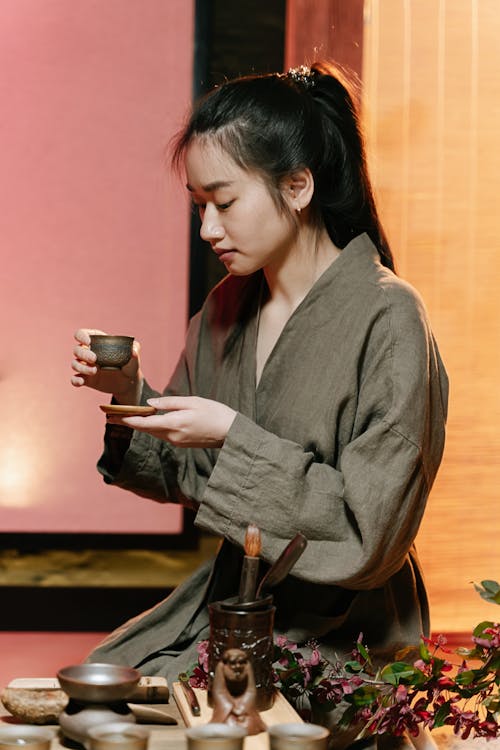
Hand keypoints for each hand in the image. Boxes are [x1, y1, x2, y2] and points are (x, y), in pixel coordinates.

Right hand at [70, 328, 142, 402]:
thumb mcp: (134, 357)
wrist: (129, 383)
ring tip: (95, 372)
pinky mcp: (86, 379)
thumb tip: (133, 350)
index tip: (88, 342)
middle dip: (83, 353)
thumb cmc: (130, 365)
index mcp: (98, 343)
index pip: (82, 334)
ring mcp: (86, 366)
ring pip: (74, 364)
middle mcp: (89, 353)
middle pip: (77, 349)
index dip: (81, 336)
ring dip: (81, 367)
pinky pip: (74, 379)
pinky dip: (75, 380)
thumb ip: (135, 350)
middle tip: (95, 359)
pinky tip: (81, 382)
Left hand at [105, 395, 236, 446]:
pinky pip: (162, 434)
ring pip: (153, 432)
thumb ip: (170, 403)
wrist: (230, 433)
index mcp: (174, 424)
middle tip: (111, 416)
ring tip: (125, 417)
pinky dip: (152, 427)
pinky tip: (148, 421)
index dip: (127, 420)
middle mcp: (172, 436)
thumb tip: (151, 403)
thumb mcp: (192, 402)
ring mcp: (177, 441)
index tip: (113, 416)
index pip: (145, 423)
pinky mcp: (181, 443)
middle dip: (128, 422)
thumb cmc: (214, 413)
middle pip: (145, 429)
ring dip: (140, 425)